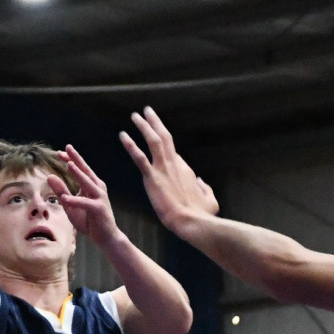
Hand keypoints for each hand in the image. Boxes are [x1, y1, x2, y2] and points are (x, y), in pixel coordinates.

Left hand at [50, 145, 116, 245]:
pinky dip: (75, 200)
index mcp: (91, 185)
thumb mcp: (70, 205)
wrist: (106, 237)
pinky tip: (65, 198)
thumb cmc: (89, 221)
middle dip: (75, 159)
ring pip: (87, 183)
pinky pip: (85, 203)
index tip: (59, 152)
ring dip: (78, 174)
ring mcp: (99, 198)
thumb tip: (49, 176)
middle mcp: (97, 188)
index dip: (70, 159)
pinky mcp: (98, 209)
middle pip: (85, 171)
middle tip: (67, 148)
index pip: (80, 169)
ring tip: (68, 165)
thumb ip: (61, 191)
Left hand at [120, 107, 218, 237]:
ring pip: (154, 140)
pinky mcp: (152, 178)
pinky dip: (130, 145)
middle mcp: (175, 164)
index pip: (174, 153)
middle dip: (155, 122)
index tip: (158, 138)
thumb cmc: (201, 215)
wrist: (191, 222)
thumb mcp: (211, 200)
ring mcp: (164, 169)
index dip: (166, 145)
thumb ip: (205, 189)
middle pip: (165, 137)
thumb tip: (202, 181)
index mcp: (186, 171)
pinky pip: (139, 157)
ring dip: (144, 126)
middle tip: (147, 111)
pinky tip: (122, 135)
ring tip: (135, 116)